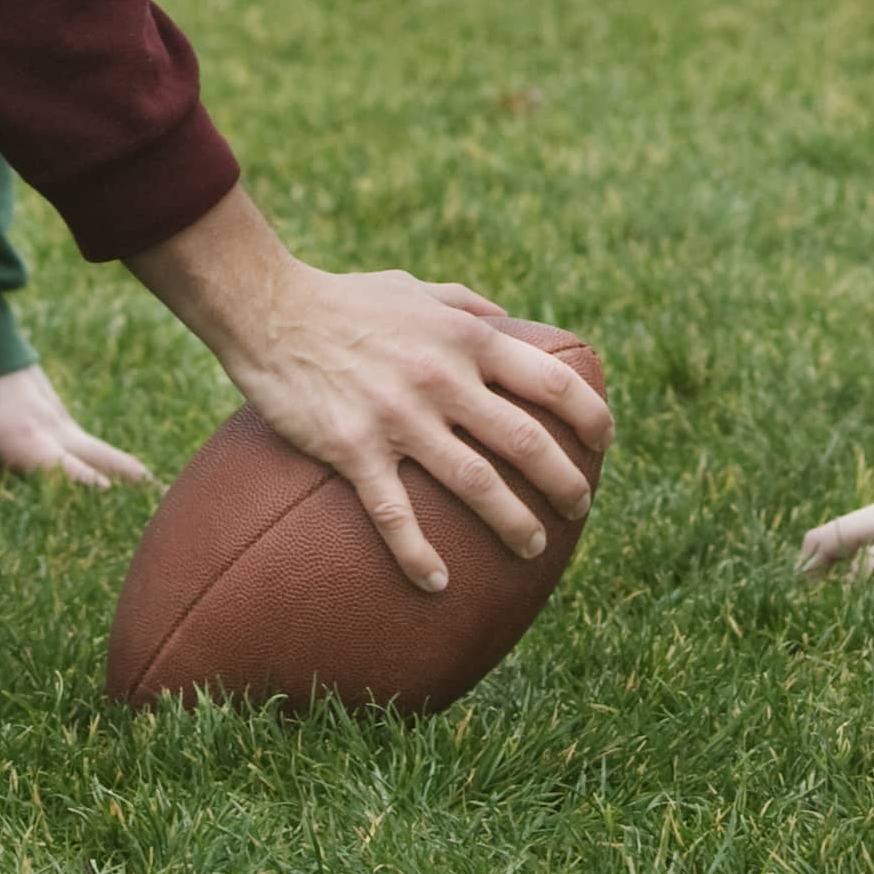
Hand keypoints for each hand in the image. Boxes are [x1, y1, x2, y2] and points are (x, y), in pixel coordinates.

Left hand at [0, 363, 152, 493]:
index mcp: (24, 439)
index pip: (67, 475)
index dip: (90, 493)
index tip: (120, 507)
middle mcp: (45, 424)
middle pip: (95, 456)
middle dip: (123, 474)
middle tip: (157, 491)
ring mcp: (47, 405)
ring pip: (83, 440)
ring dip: (109, 459)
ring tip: (141, 478)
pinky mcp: (39, 391)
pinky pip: (65, 425)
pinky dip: (80, 442)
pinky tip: (76, 449)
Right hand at [126, 186, 610, 595]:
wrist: (269, 309)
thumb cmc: (343, 299)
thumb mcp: (414, 289)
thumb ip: (465, 306)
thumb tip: (508, 321)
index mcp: (465, 340)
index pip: (551, 382)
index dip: (589, 417)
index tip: (604, 446)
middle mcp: (443, 379)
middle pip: (527, 442)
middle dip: (563, 483)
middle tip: (579, 510)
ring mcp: (400, 417)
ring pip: (476, 484)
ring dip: (514, 525)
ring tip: (533, 549)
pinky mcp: (355, 448)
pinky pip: (395, 514)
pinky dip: (419, 554)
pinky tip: (438, 584)